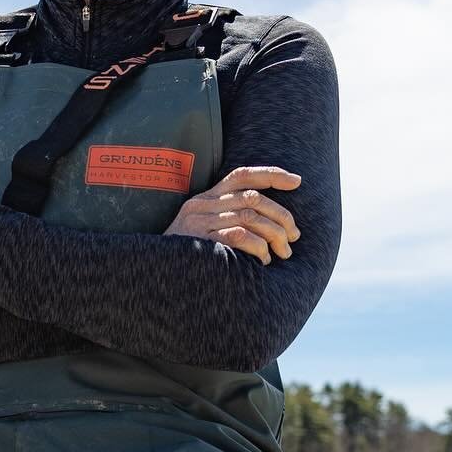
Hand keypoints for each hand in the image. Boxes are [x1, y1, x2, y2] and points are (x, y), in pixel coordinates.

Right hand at [163, 165, 301, 263]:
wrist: (154, 277)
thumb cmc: (188, 259)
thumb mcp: (205, 232)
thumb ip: (229, 220)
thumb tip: (271, 222)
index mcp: (205, 198)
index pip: (241, 175)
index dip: (271, 174)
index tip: (297, 182)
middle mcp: (201, 205)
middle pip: (252, 198)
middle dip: (281, 216)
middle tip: (294, 237)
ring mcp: (198, 223)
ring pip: (250, 217)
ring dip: (274, 235)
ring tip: (283, 252)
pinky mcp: (200, 242)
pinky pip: (239, 236)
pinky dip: (258, 248)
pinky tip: (264, 260)